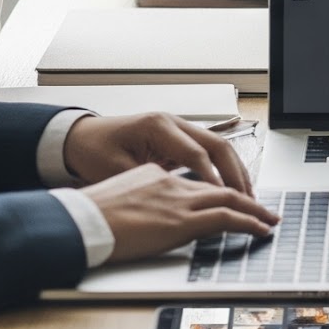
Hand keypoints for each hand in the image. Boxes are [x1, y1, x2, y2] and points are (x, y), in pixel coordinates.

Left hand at [64, 111, 253, 192]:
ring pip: (219, 147)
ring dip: (235, 171)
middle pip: (218, 145)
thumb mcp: (116, 171)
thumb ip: (147, 184)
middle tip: (248, 200)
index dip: (214, 178)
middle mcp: (173, 123)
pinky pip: (209, 153)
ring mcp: (178, 129)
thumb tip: (175, 205)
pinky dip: (223, 170)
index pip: (196, 153)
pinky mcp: (178, 140)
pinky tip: (231, 189)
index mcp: (158, 126)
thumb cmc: (93, 151)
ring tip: (248, 197)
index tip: (227, 199)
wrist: (80, 137)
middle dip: (236, 173)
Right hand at [86, 170, 282, 264]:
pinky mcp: (181, 221)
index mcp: (152, 175)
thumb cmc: (85, 218)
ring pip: (228, 197)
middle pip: (218, 183)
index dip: (216, 188)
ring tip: (269, 218)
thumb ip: (134, 204)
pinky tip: (260, 230)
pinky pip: (226, 217)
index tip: (229, 196)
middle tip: (262, 206)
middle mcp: (169, 182)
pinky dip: (248, 222)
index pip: (194, 181)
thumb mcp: (115, 201)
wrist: (78, 222)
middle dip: (244, 194)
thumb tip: (138, 219)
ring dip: (253, 208)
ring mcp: (177, 200)